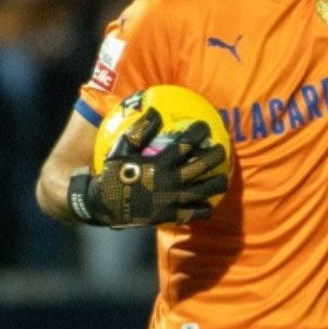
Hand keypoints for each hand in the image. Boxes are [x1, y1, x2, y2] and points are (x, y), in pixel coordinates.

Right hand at [67, 109, 228, 227]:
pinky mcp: (171, 216)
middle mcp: (169, 182)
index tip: (205, 127)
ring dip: (217, 183)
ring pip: (204, 190)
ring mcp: (172, 200)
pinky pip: (195, 212)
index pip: (185, 145)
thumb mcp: (121, 150)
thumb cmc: (114, 175)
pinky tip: (208, 203)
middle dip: (215, 156)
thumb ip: (139, 131)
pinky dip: (204, 208)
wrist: (105, 206)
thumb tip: (155, 112)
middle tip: (221, 149)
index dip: (197, 134)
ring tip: (222, 177)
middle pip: (201, 166)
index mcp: (158, 164)